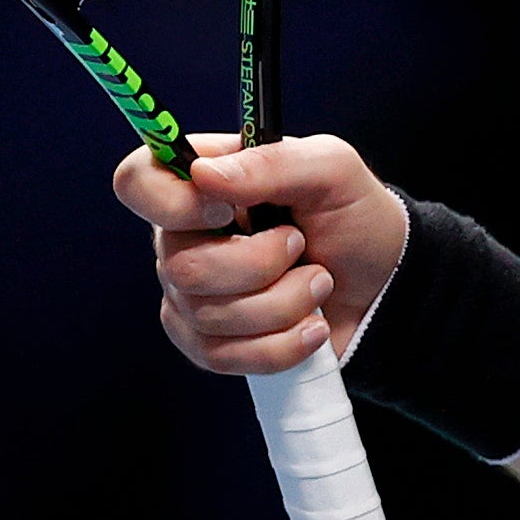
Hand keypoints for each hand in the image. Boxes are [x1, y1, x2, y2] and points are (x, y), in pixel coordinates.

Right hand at [113, 131, 407, 376]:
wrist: (383, 281)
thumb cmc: (352, 215)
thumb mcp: (330, 168)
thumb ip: (271, 162)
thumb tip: (204, 176)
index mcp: (201, 183)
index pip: (136, 183)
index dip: (173, 203)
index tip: (229, 209)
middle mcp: (183, 237)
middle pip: (180, 267)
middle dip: (259, 266)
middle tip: (300, 247)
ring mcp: (191, 294)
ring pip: (206, 316)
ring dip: (283, 303)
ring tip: (318, 282)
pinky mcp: (208, 342)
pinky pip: (221, 357)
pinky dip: (280, 345)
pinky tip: (311, 325)